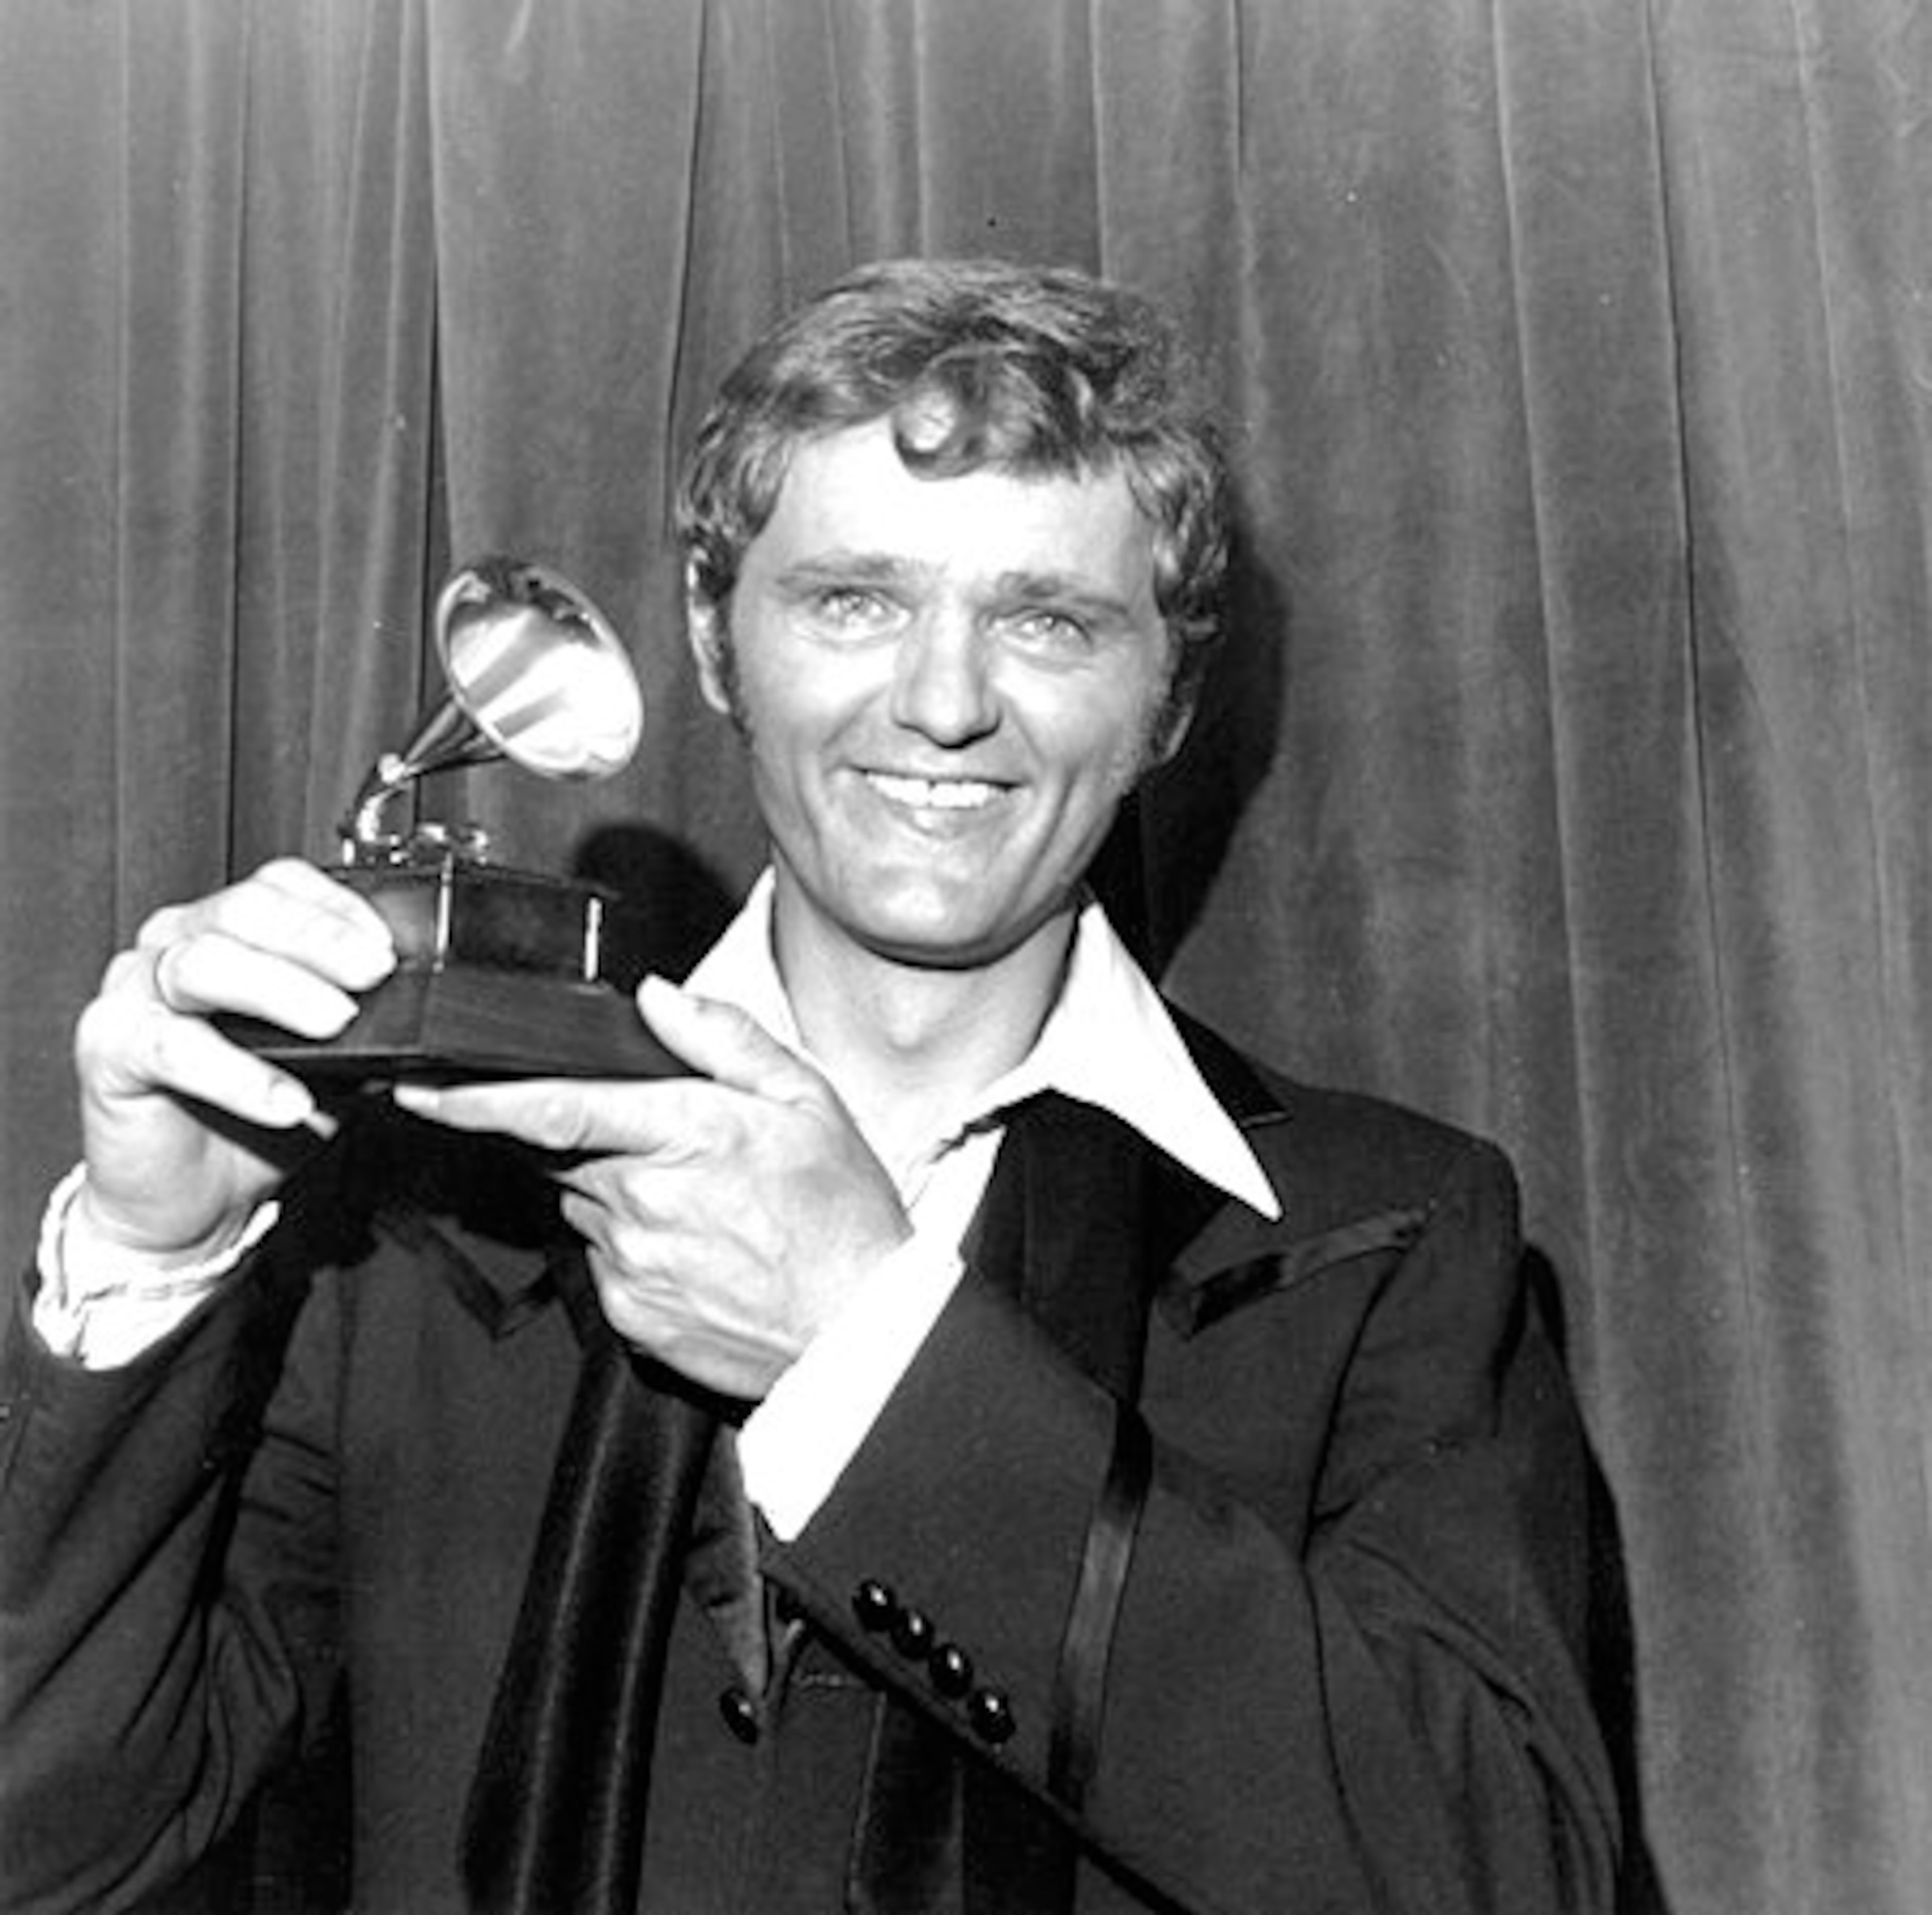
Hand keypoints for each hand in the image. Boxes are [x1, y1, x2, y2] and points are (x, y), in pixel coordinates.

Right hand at [73, 858, 395, 1261]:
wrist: (192, 1198)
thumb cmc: (254, 1119)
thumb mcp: (331, 1062)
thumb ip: (364, 1024)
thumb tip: (420, 1006)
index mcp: (226, 931)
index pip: (279, 885)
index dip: (335, 908)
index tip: (388, 945)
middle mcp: (175, 945)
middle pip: (244, 911)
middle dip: (318, 939)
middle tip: (373, 973)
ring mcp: (135, 991)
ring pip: (203, 963)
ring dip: (280, 991)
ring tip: (337, 1026)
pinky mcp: (109, 1048)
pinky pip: (173, 1047)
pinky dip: (238, 1075)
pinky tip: (287, 1100)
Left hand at [393, 977, 911, 1398]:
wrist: (860, 1331)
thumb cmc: (842, 1214)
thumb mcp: (806, 1100)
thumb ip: (724, 1039)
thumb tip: (657, 995)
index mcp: (684, 1137)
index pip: (553, 1107)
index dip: (475, 1098)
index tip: (420, 1088)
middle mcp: (643, 1203)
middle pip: (563, 1152)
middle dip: (589, 1138)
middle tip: (671, 1148)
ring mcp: (630, 1265)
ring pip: (584, 1205)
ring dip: (618, 1189)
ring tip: (703, 1203)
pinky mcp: (630, 1315)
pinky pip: (604, 1260)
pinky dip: (633, 1243)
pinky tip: (697, 1247)